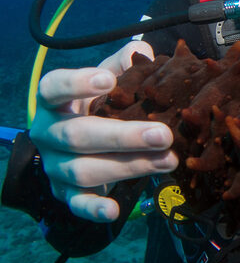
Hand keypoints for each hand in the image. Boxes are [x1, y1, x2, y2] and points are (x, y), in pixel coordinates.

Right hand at [30, 41, 176, 222]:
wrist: (75, 144)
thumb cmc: (97, 105)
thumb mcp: (106, 79)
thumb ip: (123, 64)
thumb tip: (144, 53)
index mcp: (54, 100)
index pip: (54, 88)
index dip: (78, 83)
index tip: (109, 80)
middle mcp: (48, 132)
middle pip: (78, 135)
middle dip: (123, 136)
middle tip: (164, 135)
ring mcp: (54, 165)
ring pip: (83, 170)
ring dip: (129, 166)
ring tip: (167, 160)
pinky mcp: (64, 193)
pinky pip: (76, 203)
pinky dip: (93, 209)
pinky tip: (114, 210)